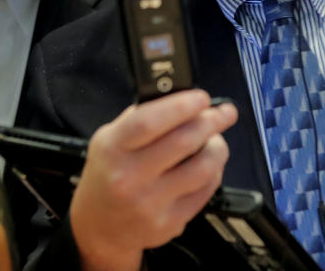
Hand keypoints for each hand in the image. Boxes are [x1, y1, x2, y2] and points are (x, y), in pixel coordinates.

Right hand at [69, 90, 237, 270]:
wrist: (100, 227)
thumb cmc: (108, 175)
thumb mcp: (109, 140)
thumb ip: (140, 117)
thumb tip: (182, 98)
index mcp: (113, 149)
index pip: (149, 121)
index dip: (181, 106)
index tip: (201, 98)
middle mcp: (130, 177)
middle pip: (183, 142)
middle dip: (211, 122)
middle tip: (225, 113)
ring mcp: (151, 203)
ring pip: (202, 168)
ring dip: (217, 148)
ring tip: (216, 140)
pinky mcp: (170, 222)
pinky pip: (205, 190)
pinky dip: (214, 171)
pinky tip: (209, 164)